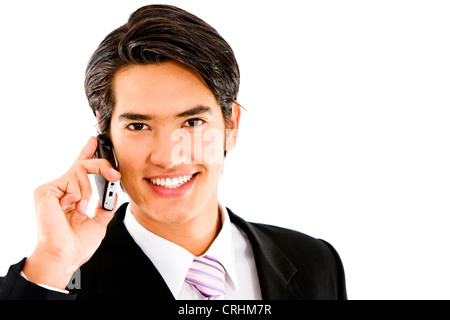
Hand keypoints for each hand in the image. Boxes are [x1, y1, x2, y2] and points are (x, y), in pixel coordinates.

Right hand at [22, 137, 120, 289]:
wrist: (65, 255)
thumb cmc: (77, 244)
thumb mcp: (99, 221)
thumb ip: (105, 205)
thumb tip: (113, 194)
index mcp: (72, 195)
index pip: (80, 170)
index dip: (87, 154)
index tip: (95, 141)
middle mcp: (61, 189)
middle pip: (83, 165)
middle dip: (102, 166)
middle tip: (114, 175)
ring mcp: (52, 189)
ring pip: (80, 172)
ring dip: (87, 192)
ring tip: (79, 210)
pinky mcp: (45, 191)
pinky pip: (71, 180)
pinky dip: (77, 196)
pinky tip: (67, 209)